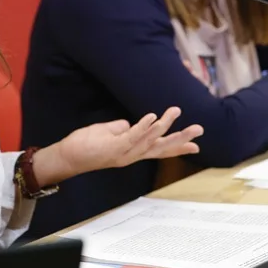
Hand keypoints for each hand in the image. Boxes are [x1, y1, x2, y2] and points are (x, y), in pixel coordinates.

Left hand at [35, 109, 203, 182]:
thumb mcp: (109, 134)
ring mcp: (124, 152)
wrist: (69, 157)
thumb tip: (130, 122)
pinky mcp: (114, 147)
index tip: (197, 147)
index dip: (178, 147)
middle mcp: (132, 155)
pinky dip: (144, 126)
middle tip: (199, 130)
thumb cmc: (87, 145)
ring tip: (176, 111)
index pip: (160, 150)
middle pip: (161, 147)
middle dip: (181, 139)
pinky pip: (132, 136)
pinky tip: (154, 116)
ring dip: (164, 124)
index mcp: (134, 151)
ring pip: (150, 139)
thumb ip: (123, 129)